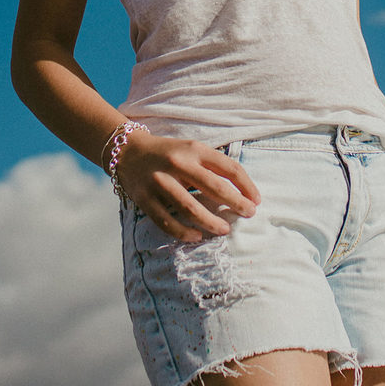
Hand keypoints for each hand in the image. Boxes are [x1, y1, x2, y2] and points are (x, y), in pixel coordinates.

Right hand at [114, 130, 260, 241]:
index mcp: (194, 149)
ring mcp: (160, 182)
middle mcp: (177, 164)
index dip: (246, 185)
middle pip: (215, 188)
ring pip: (191, 208)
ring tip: (225, 229)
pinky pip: (168, 222)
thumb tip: (241, 192)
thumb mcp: (191, 150)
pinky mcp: (145, 199)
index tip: (256, 199)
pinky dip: (185, 233)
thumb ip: (212, 166)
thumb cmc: (168, 153)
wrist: (127, 151)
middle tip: (249, 214)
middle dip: (236, 203)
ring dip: (212, 222)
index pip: (228, 167)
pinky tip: (197, 236)